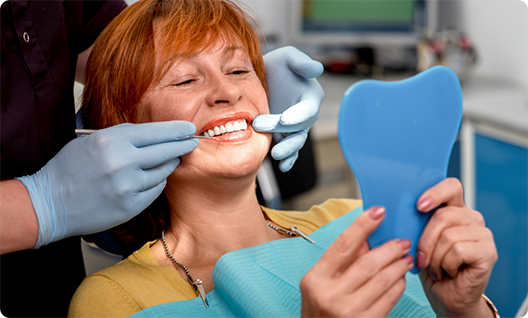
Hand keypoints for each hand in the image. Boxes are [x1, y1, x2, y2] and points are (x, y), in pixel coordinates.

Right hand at [17, 121, 197, 247]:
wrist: (49, 204)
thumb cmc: (69, 169)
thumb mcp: (92, 141)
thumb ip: (123, 137)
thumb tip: (154, 134)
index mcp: (111, 141)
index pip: (155, 132)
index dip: (176, 130)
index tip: (188, 128)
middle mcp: (122, 162)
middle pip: (166, 150)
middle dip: (182, 145)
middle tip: (192, 142)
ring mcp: (128, 186)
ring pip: (163, 171)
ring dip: (169, 164)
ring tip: (170, 159)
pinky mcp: (131, 206)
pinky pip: (155, 189)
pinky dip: (157, 182)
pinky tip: (152, 178)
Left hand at [252, 46, 323, 171]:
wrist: (261, 78)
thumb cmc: (277, 65)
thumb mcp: (287, 57)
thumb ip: (301, 62)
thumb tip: (317, 69)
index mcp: (310, 96)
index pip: (308, 109)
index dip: (298, 115)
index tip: (285, 119)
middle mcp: (305, 114)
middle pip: (299, 127)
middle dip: (282, 130)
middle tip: (260, 126)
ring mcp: (295, 127)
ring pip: (295, 142)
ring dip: (287, 150)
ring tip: (275, 155)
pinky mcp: (284, 136)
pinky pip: (290, 150)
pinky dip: (288, 160)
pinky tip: (282, 167)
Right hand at [300, 207, 413, 317]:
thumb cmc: (319, 311)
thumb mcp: (320, 283)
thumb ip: (341, 260)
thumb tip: (365, 237)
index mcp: (315, 279)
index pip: (343, 245)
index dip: (362, 225)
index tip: (378, 211)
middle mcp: (330, 295)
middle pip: (367, 263)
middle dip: (389, 249)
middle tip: (402, 241)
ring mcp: (348, 311)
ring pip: (382, 280)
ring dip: (398, 266)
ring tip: (405, 258)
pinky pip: (388, 300)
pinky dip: (398, 285)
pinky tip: (400, 278)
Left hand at [416, 178, 497, 317]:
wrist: (445, 297)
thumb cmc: (430, 268)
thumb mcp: (417, 241)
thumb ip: (414, 223)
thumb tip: (395, 212)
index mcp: (454, 210)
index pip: (451, 187)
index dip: (435, 193)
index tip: (419, 206)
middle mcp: (471, 218)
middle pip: (443, 215)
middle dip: (425, 240)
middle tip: (422, 258)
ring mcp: (483, 234)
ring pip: (448, 236)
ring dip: (435, 257)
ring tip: (437, 267)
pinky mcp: (488, 252)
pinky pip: (458, 250)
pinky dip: (446, 264)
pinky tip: (449, 271)